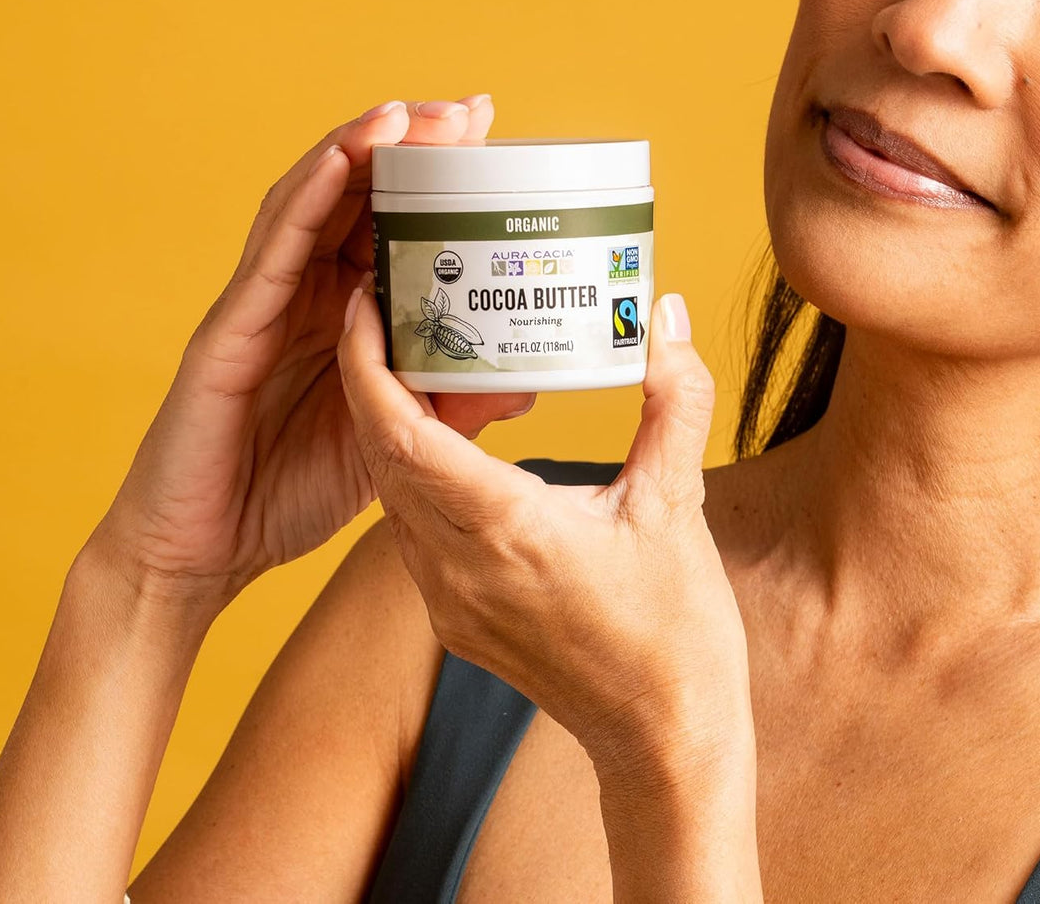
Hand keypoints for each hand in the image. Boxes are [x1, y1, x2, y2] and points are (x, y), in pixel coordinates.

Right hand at [89, 95, 537, 613]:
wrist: (206, 553)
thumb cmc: (292, 490)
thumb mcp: (394, 442)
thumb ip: (446, 407)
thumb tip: (522, 381)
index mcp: (343, 313)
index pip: (394, 223)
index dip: (439, 178)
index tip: (494, 140)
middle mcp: (306, 293)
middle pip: (359, 197)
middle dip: (413, 146)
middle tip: (472, 112)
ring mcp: (265, 302)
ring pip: (313, 203)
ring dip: (362, 149)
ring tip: (412, 114)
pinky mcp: (231, 327)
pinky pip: (272, 250)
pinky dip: (308, 197)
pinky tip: (345, 158)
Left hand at [335, 281, 753, 783]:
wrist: (664, 736)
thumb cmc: (674, 630)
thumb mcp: (678, 503)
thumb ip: (674, 399)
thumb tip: (666, 314)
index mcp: (504, 532)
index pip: (397, 434)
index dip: (366, 364)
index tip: (362, 303)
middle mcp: (457, 568)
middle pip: (379, 454)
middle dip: (369, 376)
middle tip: (387, 309)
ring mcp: (449, 598)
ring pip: (390, 492)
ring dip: (387, 424)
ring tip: (414, 360)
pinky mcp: (455, 616)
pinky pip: (411, 528)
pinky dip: (413, 472)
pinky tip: (447, 439)